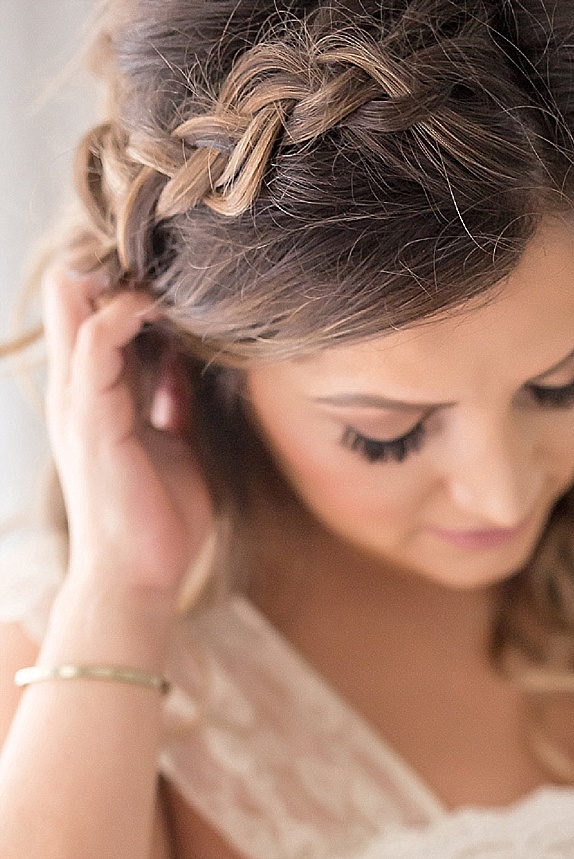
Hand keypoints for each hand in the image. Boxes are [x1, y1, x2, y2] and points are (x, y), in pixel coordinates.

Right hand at [40, 263, 213, 600]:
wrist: (140, 575)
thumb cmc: (159, 516)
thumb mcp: (175, 442)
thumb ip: (171, 398)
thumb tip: (186, 358)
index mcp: (96, 394)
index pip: (89, 312)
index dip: (122, 279)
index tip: (170, 263)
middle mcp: (78, 390)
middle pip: (69, 297)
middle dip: (112, 265)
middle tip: (163, 250)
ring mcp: (79, 404)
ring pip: (74, 310)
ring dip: (117, 281)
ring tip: (158, 264)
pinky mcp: (92, 421)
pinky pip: (94, 350)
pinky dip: (120, 318)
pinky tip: (152, 304)